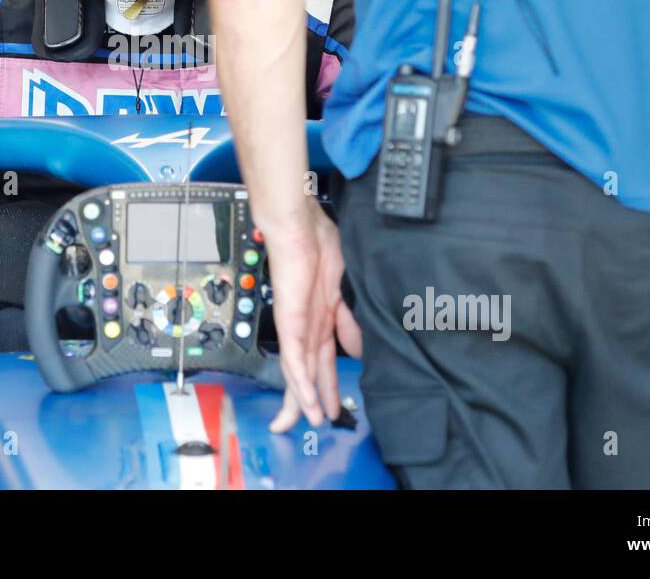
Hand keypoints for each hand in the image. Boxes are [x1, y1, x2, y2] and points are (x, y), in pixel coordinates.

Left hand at [261, 199, 349, 431]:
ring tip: (307, 422)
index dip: (327, 383)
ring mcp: (296, 325)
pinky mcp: (290, 322)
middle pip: (308, 371)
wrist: (299, 226)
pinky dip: (301, 382)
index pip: (323, 359)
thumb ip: (351, 321)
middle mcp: (307, 326)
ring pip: (297, 371)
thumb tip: (359, 349)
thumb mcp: (345, 289)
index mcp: (321, 318)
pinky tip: (304, 401)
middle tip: (316, 423)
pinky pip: (294, 358)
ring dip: (304, 399)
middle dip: (312, 400)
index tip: (334, 404)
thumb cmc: (319, 244)